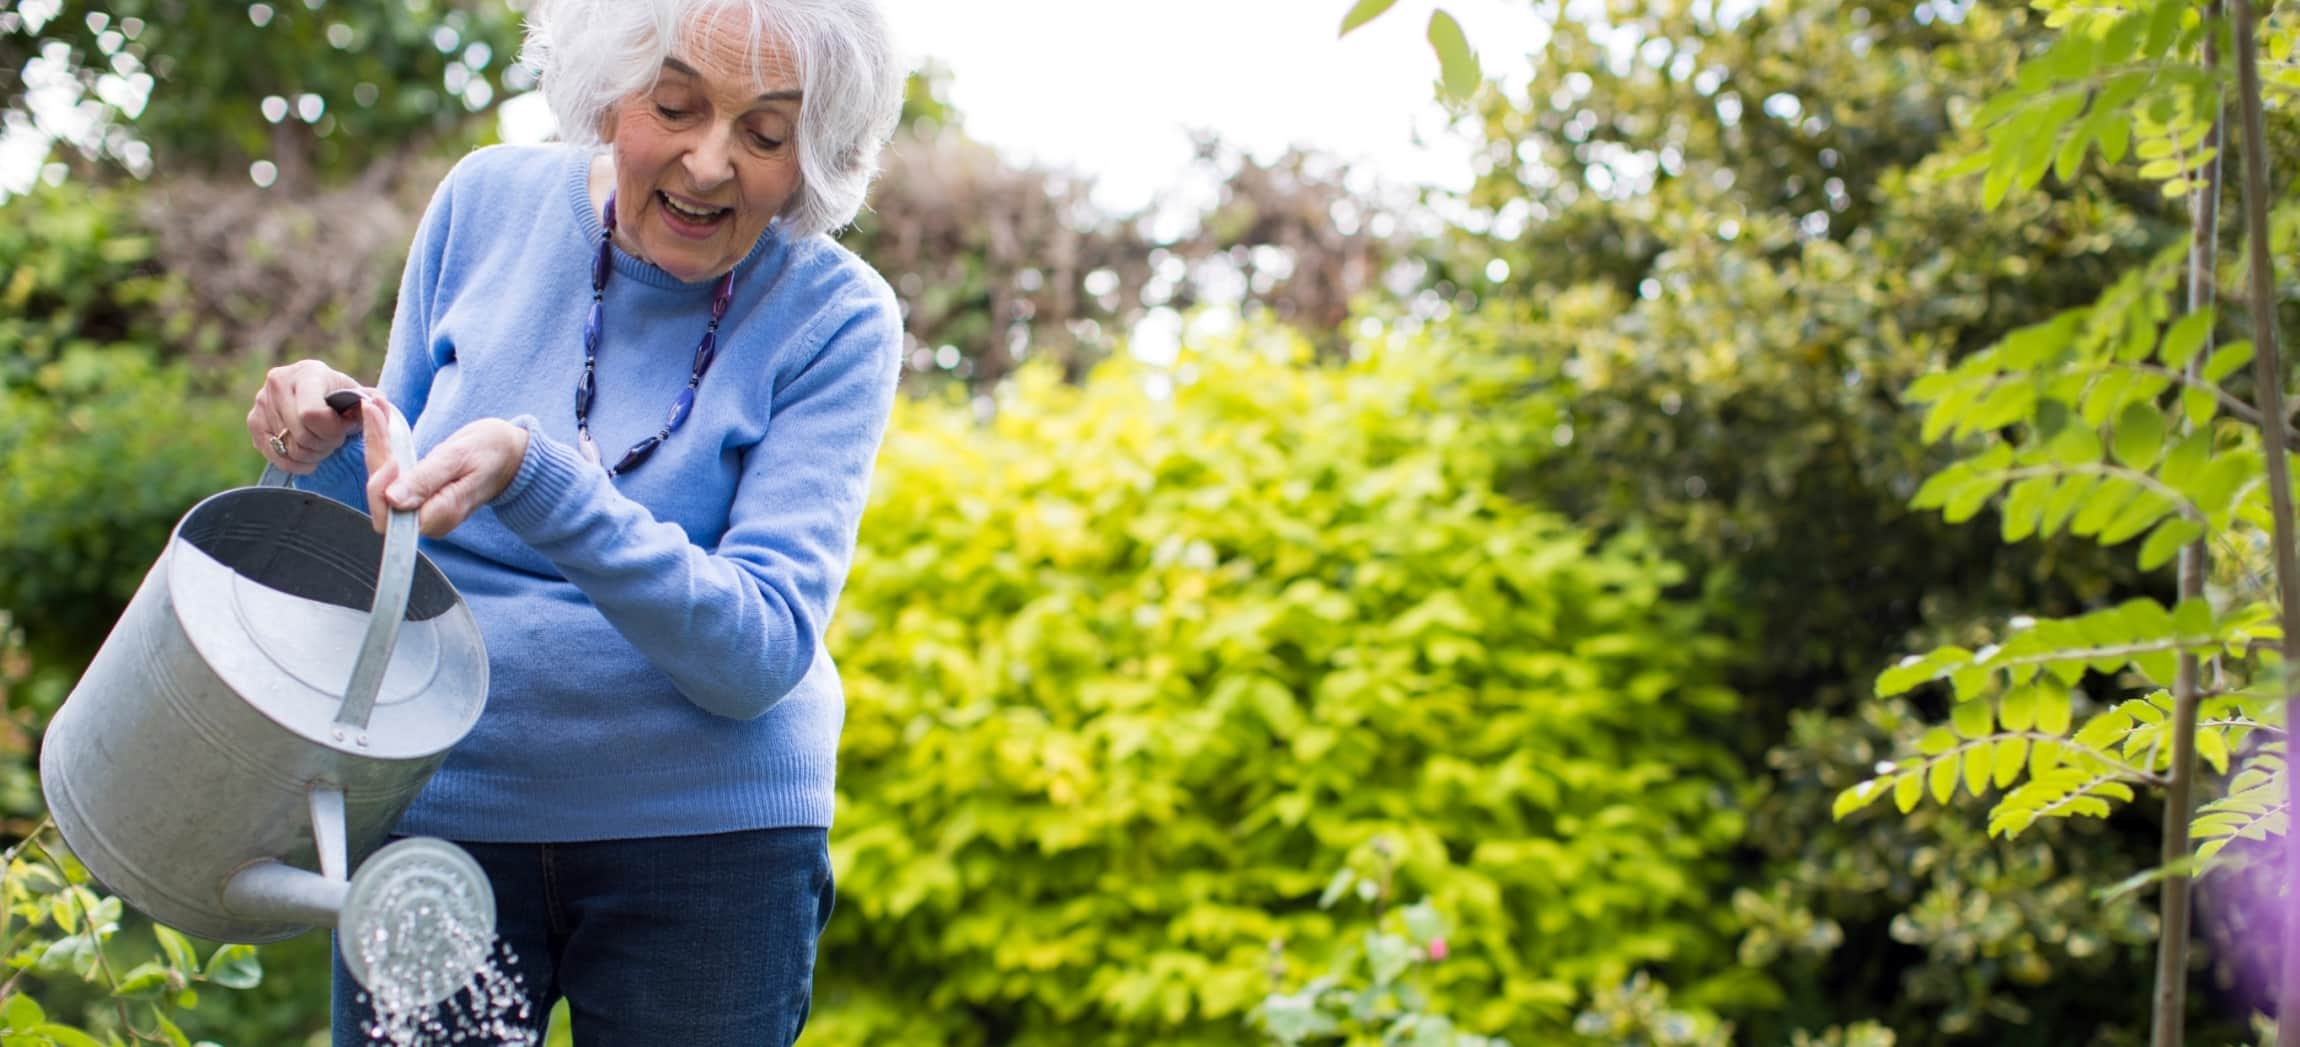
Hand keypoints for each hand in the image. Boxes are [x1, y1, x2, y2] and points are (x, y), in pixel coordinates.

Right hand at [248, 361, 368, 473]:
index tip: (344, 429)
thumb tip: (374, 405)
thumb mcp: (361, 397)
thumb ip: (374, 402)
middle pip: (301, 435)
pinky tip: (309, 458)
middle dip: (325, 444)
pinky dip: (295, 464)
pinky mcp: (253, 421)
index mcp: (307, 372)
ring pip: (289, 448)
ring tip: (323, 444)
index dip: (332, 431)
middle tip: (335, 440)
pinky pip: (274, 455)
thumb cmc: (344, 399)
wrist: (321, 396)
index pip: (312, 415)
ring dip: (313, 454)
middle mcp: (278, 382)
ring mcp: (261, 402)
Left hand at [363, 401, 530, 537]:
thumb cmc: (491, 453)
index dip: (381, 487)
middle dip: (375, 452)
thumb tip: (394, 500)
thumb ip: (426, 481)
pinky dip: (383, 444)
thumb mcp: (459, 459)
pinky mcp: (417, 494)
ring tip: (375, 406)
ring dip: (376, 443)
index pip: (390, 514)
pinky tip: (380, 417)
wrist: (510, 454)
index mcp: (439, 517)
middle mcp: (426, 519)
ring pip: (381, 483)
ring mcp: (421, 508)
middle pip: (380, 497)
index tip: (390, 453)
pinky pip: (390, 474)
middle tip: (373, 409)